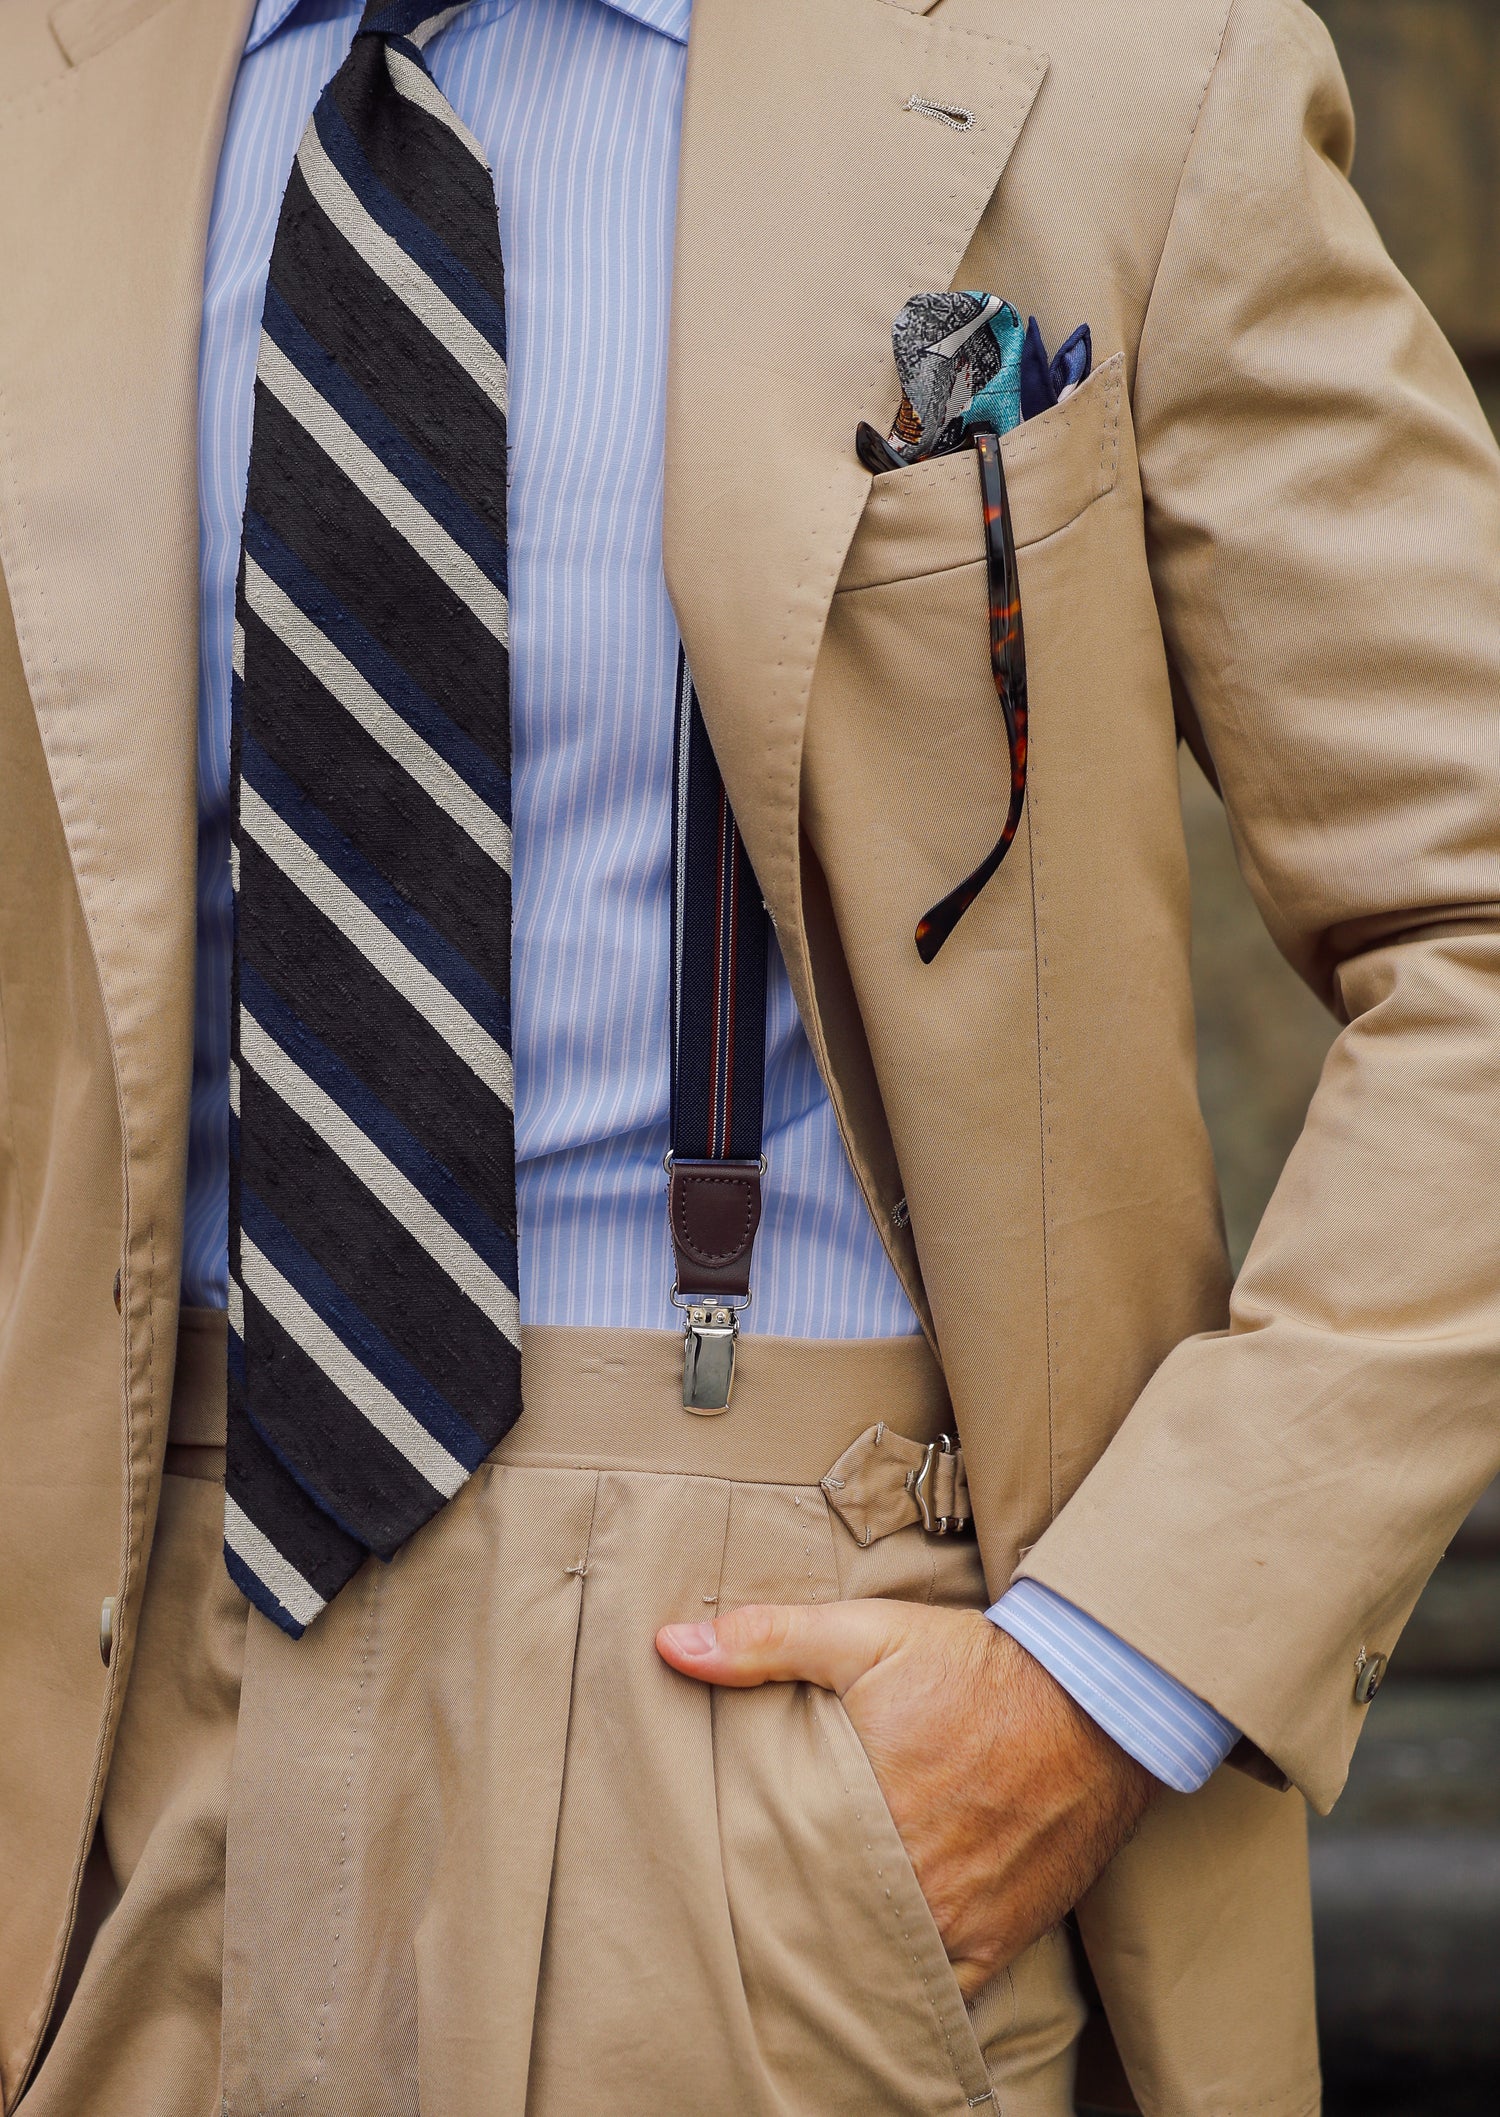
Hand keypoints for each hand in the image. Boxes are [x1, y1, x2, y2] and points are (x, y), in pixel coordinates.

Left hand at [656, 1598, 1153, 1997]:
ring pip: (873, 1963)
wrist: (1098, 1698)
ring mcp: (956, 1921)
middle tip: (756, 1906)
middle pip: (819, 1925)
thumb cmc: (975, 1666)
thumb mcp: (865, 1635)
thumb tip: (671, 1645)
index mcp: (861, 1813)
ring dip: (842, 1951)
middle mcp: (908, 1883)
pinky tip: (876, 1965)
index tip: (716, 1870)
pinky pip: (941, 1991)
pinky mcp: (999, 1939)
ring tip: (808, 1936)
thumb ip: (766, 1641)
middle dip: (787, 1918)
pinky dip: (906, 1981)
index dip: (741, 1876)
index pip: (772, 1871)